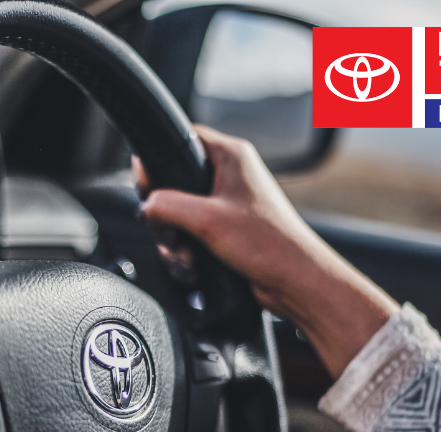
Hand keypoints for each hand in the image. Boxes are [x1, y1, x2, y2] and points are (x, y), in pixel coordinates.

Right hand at [136, 124, 398, 377]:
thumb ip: (167, 205)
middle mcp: (229, 177)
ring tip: (187, 257)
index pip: (181, 139)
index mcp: (231, 156)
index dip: (157, 161)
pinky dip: (187, 255)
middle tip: (170, 233)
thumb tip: (147, 205)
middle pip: (173, 184)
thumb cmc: (268, 245)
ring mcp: (227, 206)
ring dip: (175, 242)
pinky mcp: (226, 233)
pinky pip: (191, 237)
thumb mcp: (206, 219)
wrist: (294, 282)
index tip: (146, 184)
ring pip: (178, 216)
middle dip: (165, 217)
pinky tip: (195, 268)